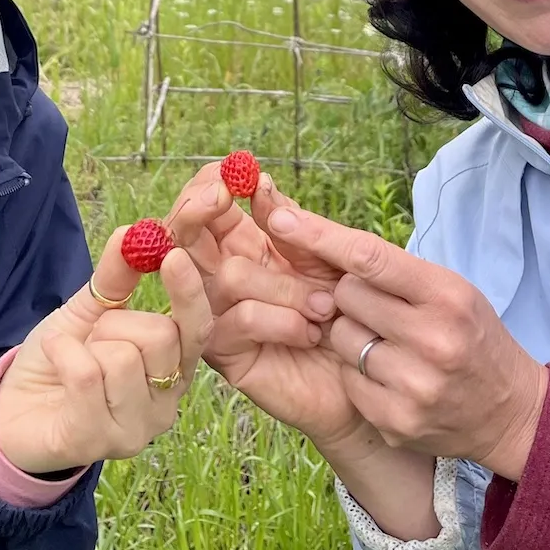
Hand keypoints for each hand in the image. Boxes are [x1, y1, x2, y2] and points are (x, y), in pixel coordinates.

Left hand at [0, 225, 212, 473]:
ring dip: (86, 345)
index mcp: (174, 368)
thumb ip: (115, 276)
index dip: (189, 292)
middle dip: (116, 323)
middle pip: (162, 337)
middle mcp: (165, 402)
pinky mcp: (98, 443)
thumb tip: (133, 231)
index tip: (173, 254)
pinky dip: (62, 353)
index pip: (199, 328)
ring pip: (124, 357)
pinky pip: (87, 375)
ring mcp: (135, 429)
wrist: (11, 410)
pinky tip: (55, 360)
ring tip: (74, 360)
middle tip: (93, 337)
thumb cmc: (59, 361)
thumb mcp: (87, 311)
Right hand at [162, 162, 367, 446]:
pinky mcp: (226, 354)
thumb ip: (294, 223)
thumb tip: (259, 183)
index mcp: (240, 243)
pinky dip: (282, 320)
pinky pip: (239, 319)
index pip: (205, 204)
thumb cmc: (349, 309)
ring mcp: (218, 315)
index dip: (207, 185)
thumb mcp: (327, 257)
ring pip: (227, 276)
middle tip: (221, 198)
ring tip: (325, 306)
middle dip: (196, 211)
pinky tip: (311, 333)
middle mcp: (220, 275)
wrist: (365, 373)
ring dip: (283, 285)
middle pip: (185, 235)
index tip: (230, 176)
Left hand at [265, 204, 547, 481]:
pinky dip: (358, 374)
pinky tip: (389, 376)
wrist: (510, 411)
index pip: (370, 257)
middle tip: (379, 307)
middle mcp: (433, 340)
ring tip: (388, 344)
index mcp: (447, 296)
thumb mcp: (450, 290)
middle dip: (350, 295)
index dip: (320, 236)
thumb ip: (393, 269)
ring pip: (341, 338)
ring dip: (351, 334)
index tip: (280, 217)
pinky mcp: (396, 421)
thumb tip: (318, 237)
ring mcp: (414, 385)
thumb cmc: (471, 335)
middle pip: (346, 295)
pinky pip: (347, 379)